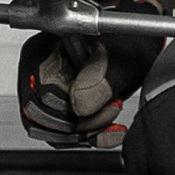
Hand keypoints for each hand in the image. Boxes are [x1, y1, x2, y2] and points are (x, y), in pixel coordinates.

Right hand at [18, 0, 164, 148]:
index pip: (42, 97)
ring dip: (85, 131)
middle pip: (40, 119)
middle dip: (79, 123)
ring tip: (112, 114)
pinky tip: (108, 129)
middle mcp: (38, 72)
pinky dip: (87, 135)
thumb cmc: (128, 38)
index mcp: (43, 54)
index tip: (99, 105)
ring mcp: (45, 89)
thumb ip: (101, 78)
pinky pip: (60, 132)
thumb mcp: (122, 56)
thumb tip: (79, 104)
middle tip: (111, 108)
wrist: (136, 39)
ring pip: (49, 130)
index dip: (70, 110)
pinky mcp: (57, 103)